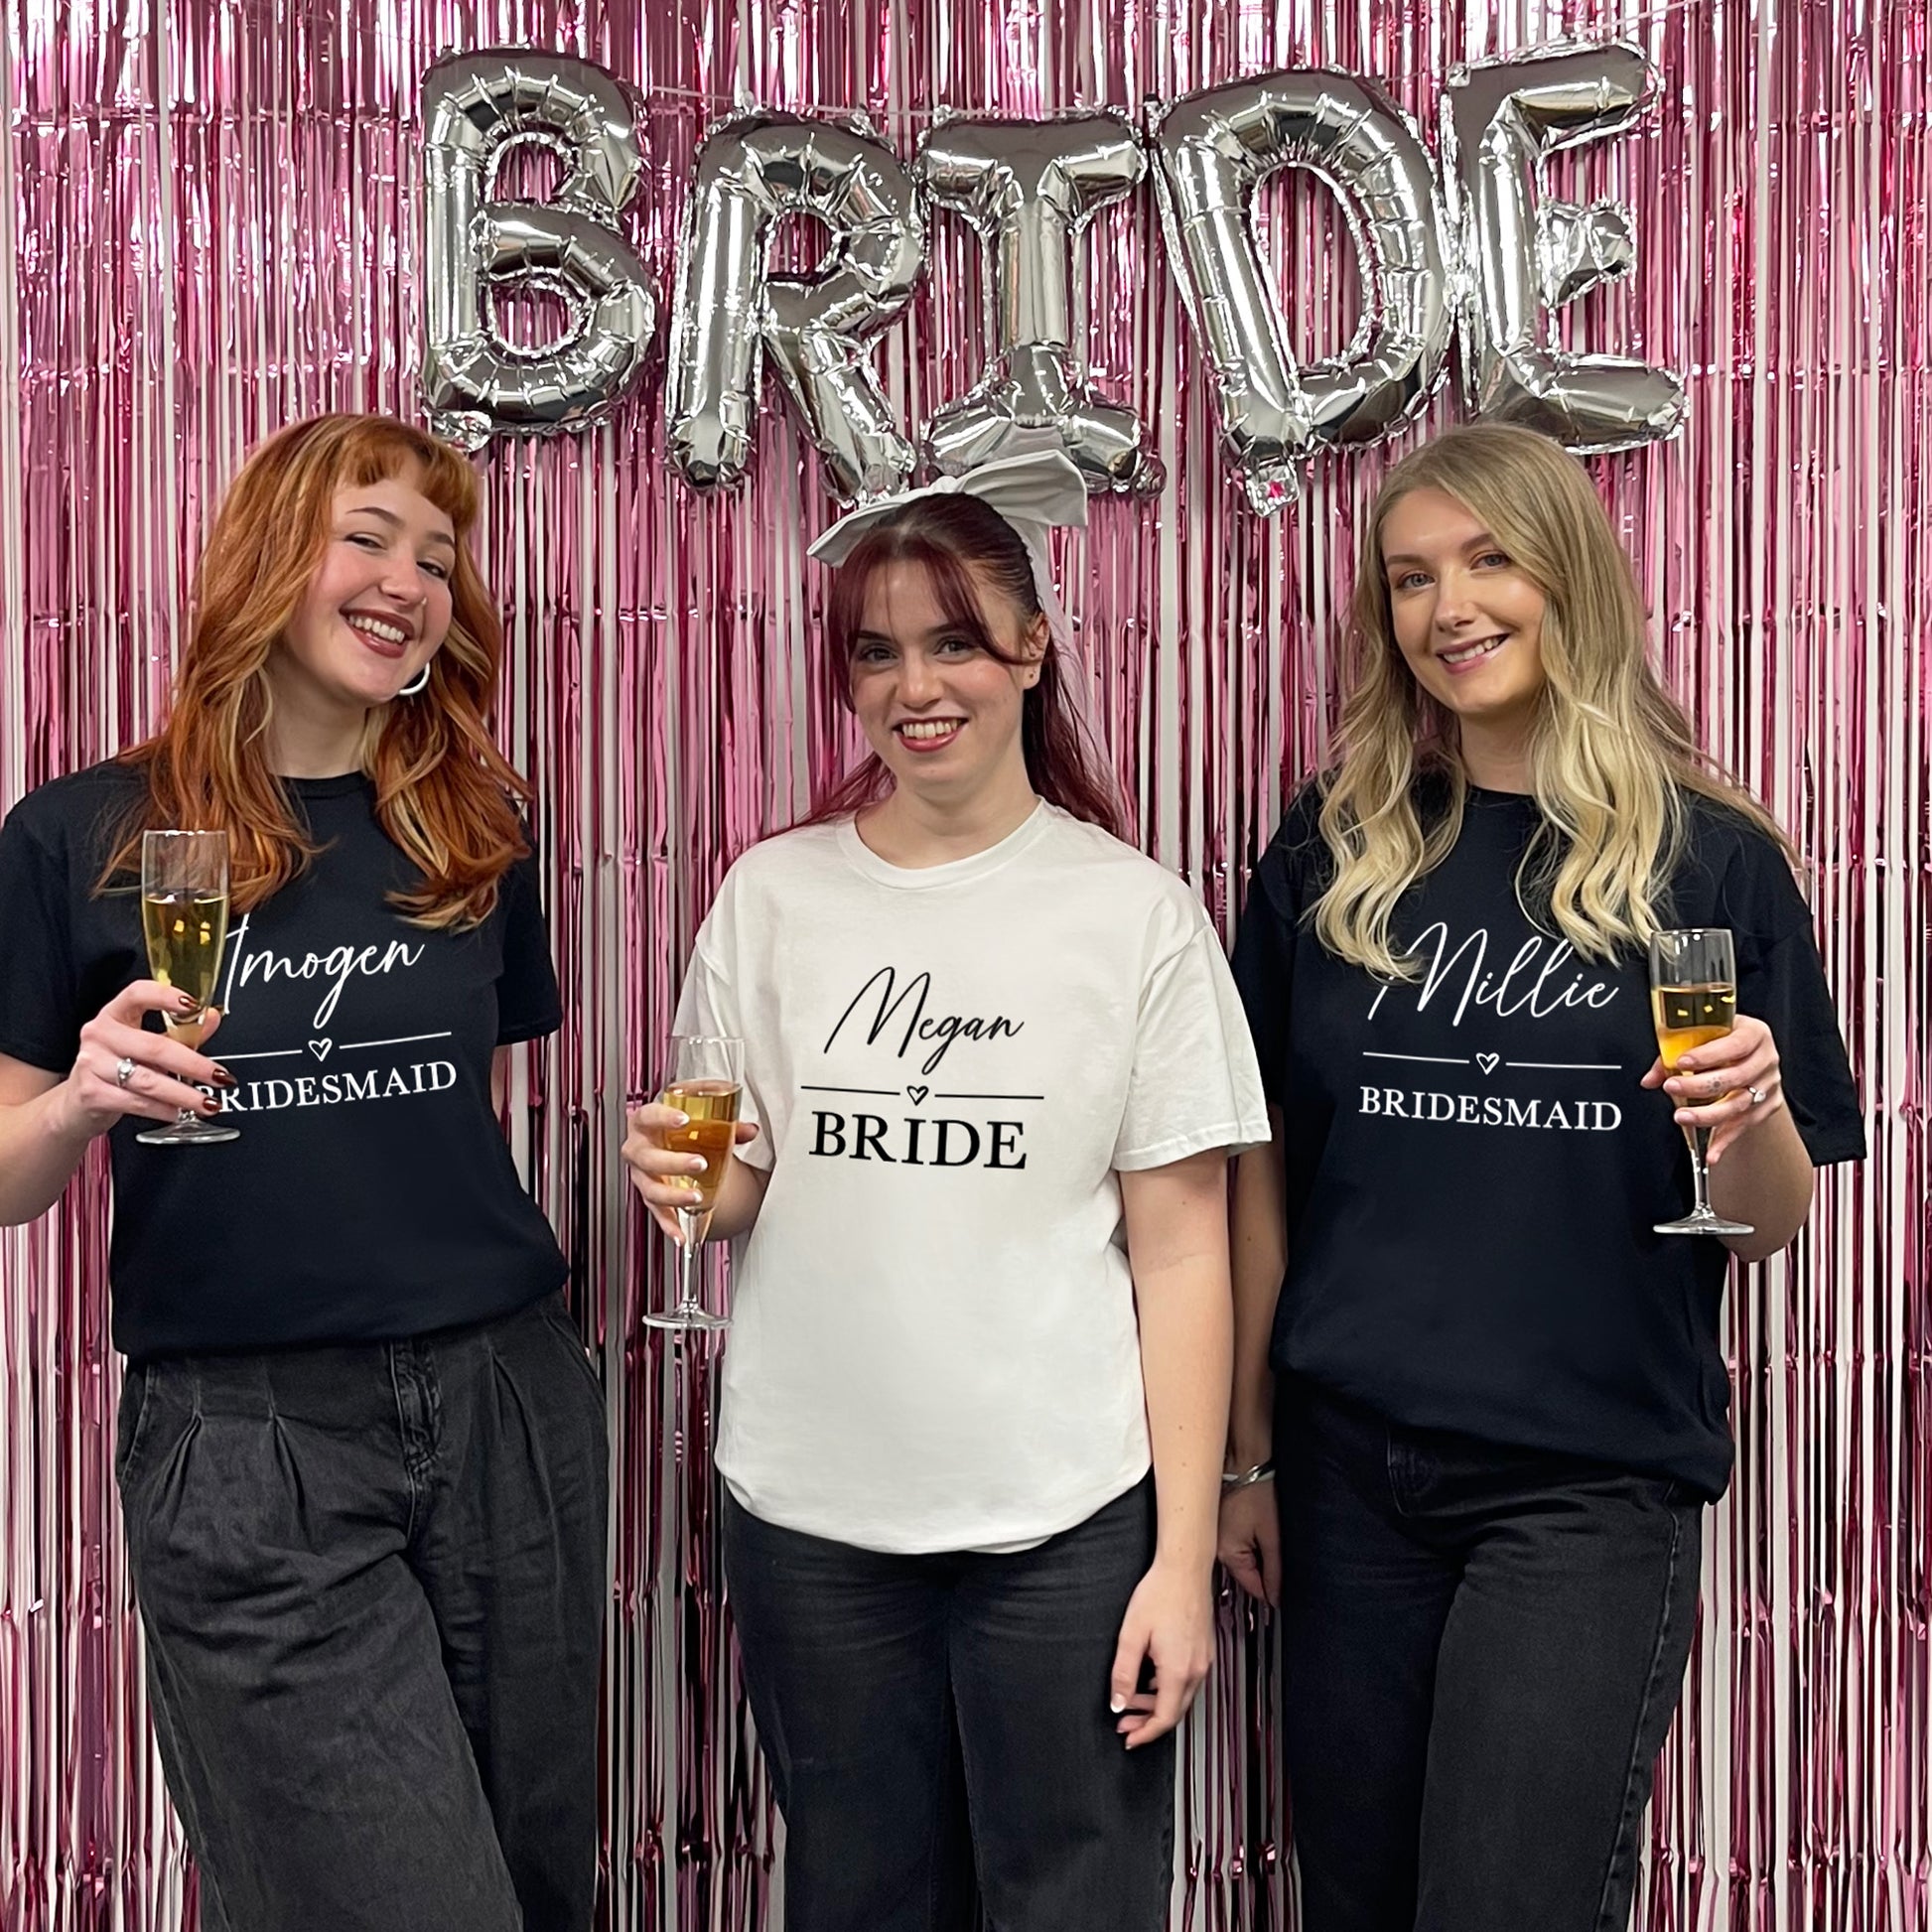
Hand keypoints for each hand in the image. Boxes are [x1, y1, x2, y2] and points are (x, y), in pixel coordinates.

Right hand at [51, 981, 231, 1137]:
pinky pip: (136, 1102)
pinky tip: (179, 1113)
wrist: (76, 1105)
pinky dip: (163, 1110)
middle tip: (220, 1077)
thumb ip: (179, 1032)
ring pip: (148, 1080)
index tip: (193, 1005)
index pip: (137, 994)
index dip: (165, 996)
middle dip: (194, 1065)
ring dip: (184, 1094)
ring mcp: (91, 1064)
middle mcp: (99, 1034)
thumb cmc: (115, 1067)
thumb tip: (211, 1017)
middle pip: (155, 1047)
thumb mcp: (146, 1046)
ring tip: (208, 1103)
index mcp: (115, 1015)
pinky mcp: (91, 1093)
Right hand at [621, 1101, 759, 1239]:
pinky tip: (681, 1236)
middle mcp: (638, 1149)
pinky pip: (658, 1214)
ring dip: (674, 1196)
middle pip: (648, 1157)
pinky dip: (670, 1226)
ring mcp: (642, 1176)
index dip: (662, 1117)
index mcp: (645, 1123)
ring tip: (696, 1197)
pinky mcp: (650, 1197)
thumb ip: (726, 1124)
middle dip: (673, 1162)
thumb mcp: (700, 1121)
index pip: (648, 1115)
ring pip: (651, 1189)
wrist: (670, 1144)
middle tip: (700, 1163)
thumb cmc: (679, 1129)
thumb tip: (750, 1131)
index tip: (683, 1120)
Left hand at [1109, 1557, 1214, 1749]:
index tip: (1129, 1738)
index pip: (1164, 1718)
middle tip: (1124, 1721)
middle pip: (1174, 1711)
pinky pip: (1187, 1681)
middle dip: (1148, 1722)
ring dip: (1157, 1704)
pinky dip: (1168, 1688)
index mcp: (1178, 1670)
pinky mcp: (1204, 1650)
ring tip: (1132, 1700)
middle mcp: (1196, 1669)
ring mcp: (1203, 1660)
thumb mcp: (1131, 1634)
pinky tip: (1151, 1680)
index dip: (1145, 1734)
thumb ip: (1123, 1673)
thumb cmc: (1160, 1593)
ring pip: (1181, 1697)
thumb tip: (1118, 1702)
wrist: (1185, 1568)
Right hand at [1217, 1480, 1279, 1608]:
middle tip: (1279, 1551)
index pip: (1253, 1587)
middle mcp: (1215, 1549)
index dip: (1272, 1589)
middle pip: (1246, 1573)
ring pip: (1242, 1559)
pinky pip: (1236, 1544)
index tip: (1286, 1586)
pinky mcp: (1218, 1524)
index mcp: (1227, 1555)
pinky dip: (1249, 1541)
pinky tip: (1258, 1527)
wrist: (1243, 1460)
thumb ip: (1274, 1570)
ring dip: (1257, 1554)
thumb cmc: (1256, 1492)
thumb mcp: (1272, 1535)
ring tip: (1268, 1534)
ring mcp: (1215, 1536)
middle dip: (1265, 1569)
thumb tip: (1276, 1597)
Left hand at [1640, 1012, 1783, 1163]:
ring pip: (1739, 1105)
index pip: (1733, 1045)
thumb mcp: (1702, 1037)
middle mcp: (1765, 1059)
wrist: (1749, 1055)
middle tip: (1671, 1088)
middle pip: (1735, 1077)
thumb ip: (1673, 1054)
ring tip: (1682, 1117)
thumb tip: (1649, 1079)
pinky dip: (1724, 1141)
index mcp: (1753, 1033)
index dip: (1708, 1055)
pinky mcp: (1767, 1106)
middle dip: (1699, 1086)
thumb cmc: (1722, 1041)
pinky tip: (1710, 1153)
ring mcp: (1768, 1085)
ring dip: (1708, 1114)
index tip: (1682, 1063)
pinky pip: (1743, 1126)